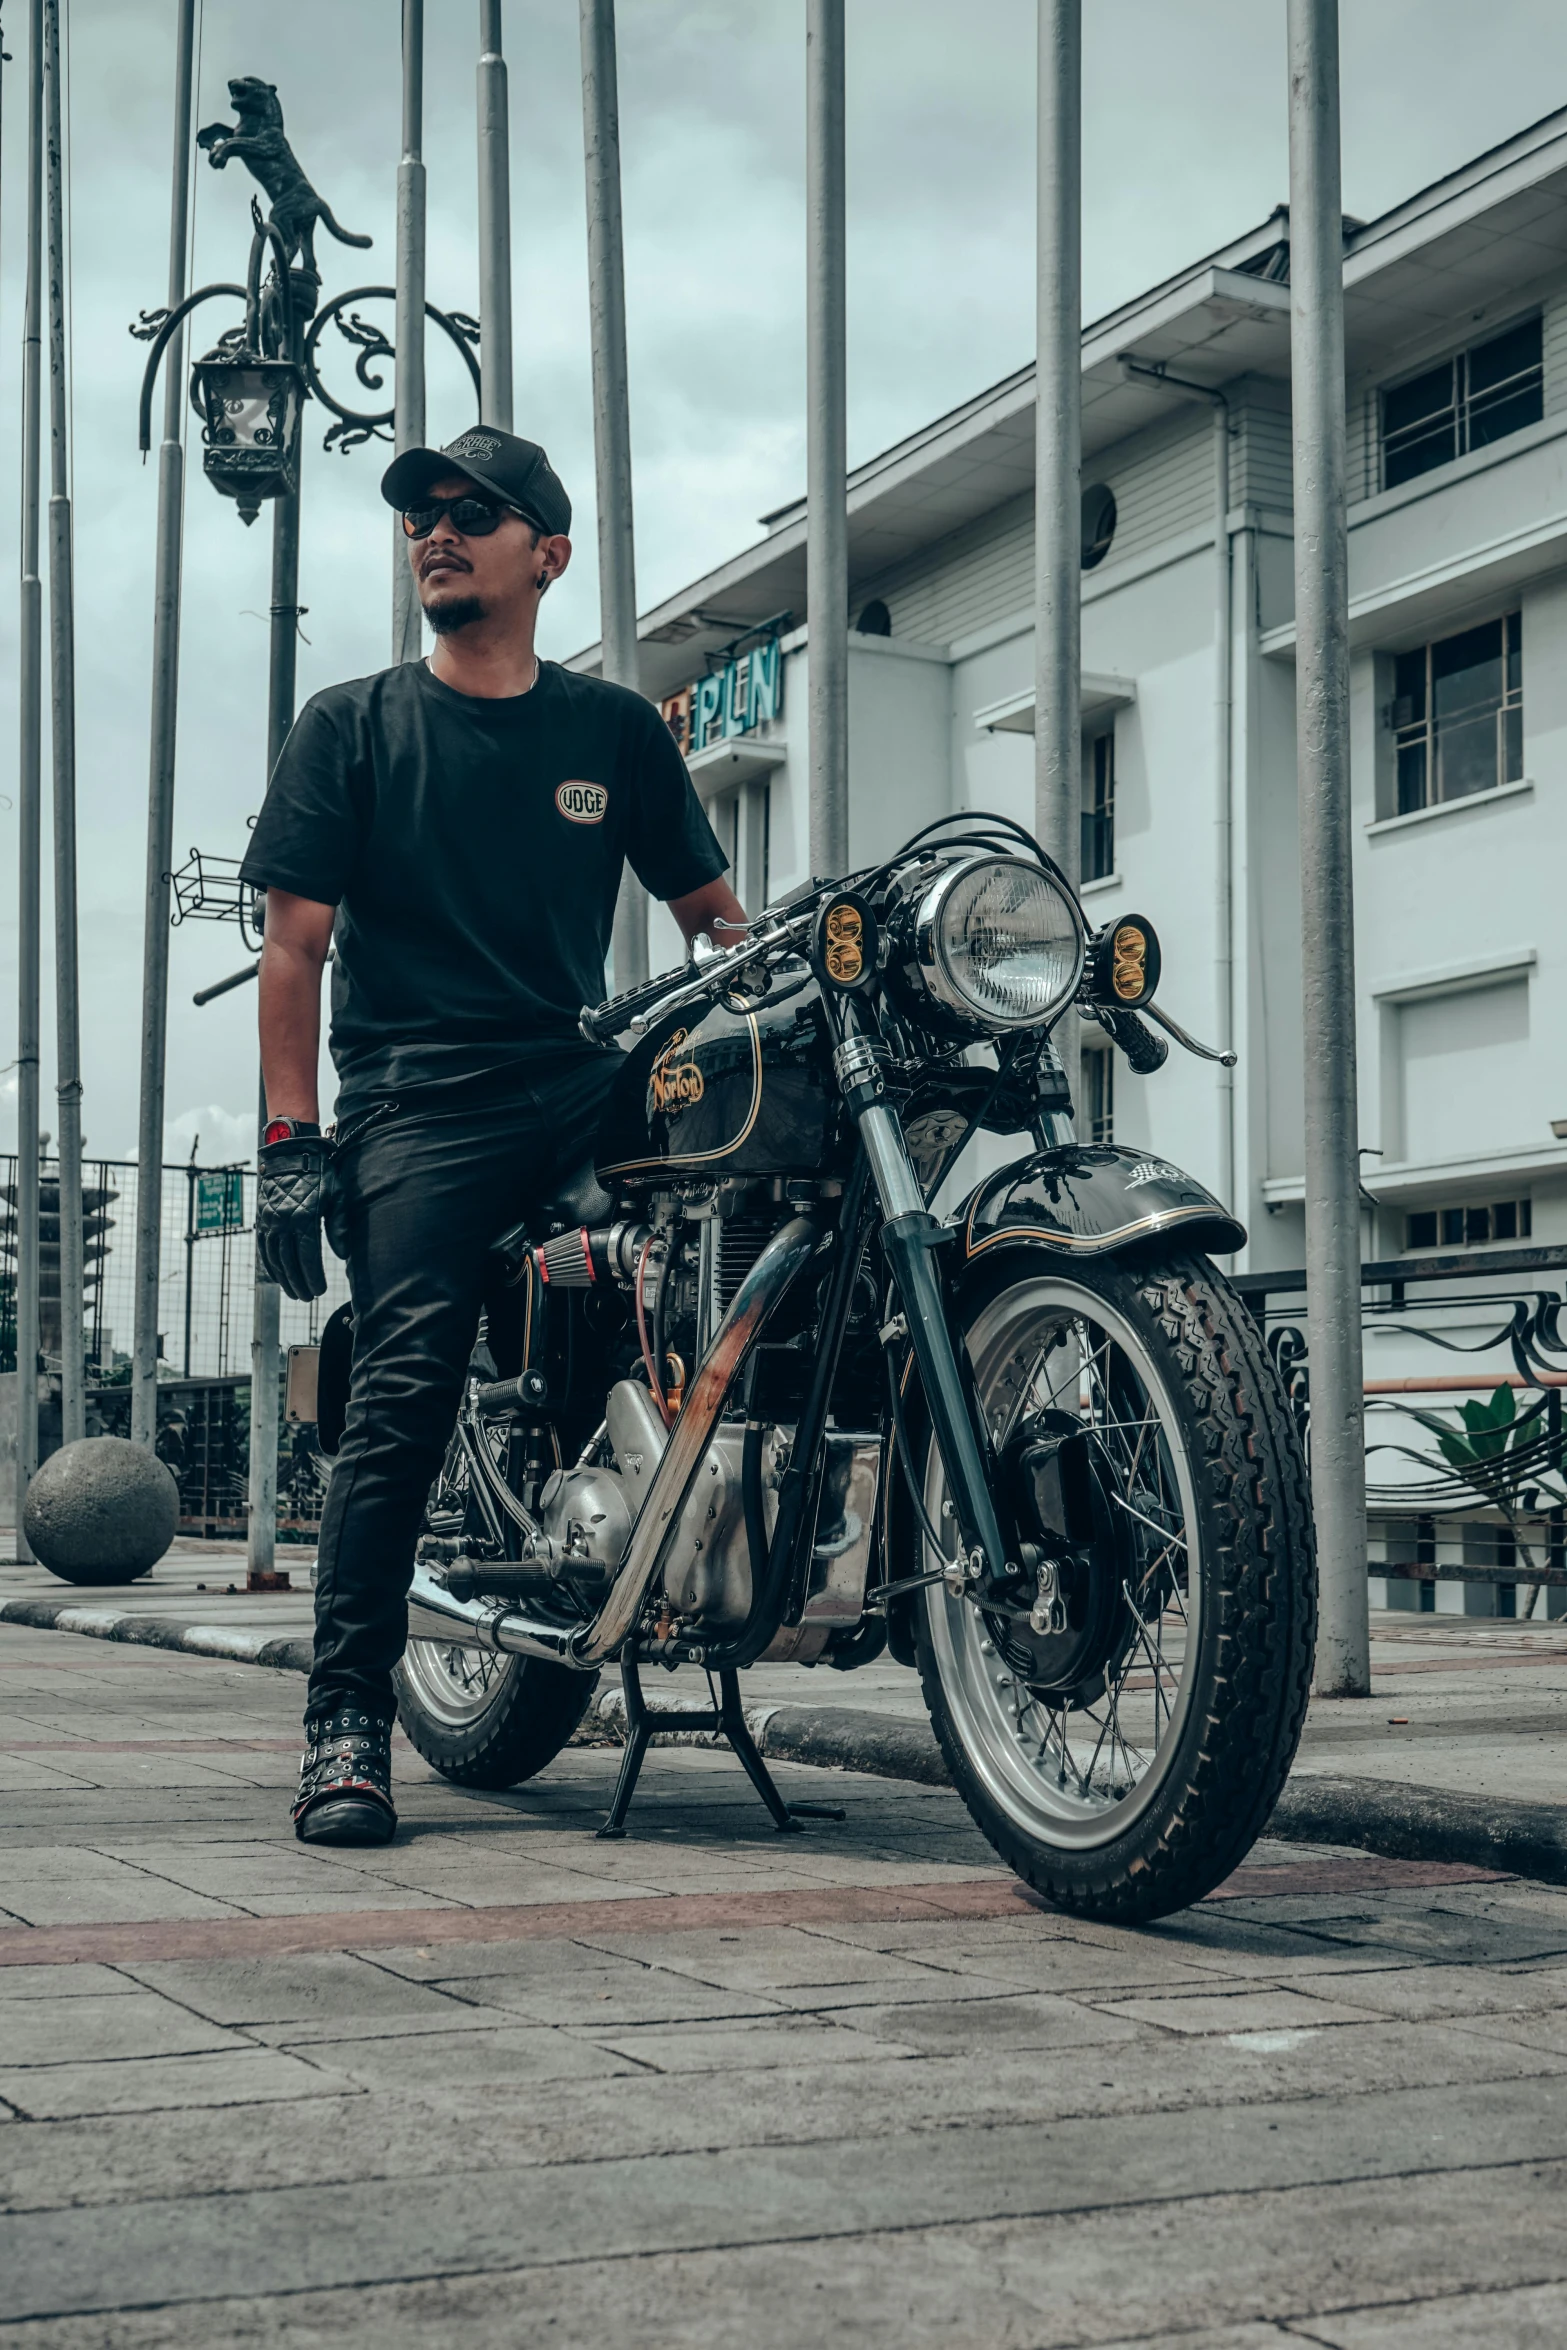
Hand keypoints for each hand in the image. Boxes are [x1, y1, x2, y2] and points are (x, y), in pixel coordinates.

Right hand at [256, 1133, 333, 1300]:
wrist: (291, 1151)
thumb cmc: (319, 1172)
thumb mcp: (336, 1195)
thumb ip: (339, 1226)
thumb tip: (342, 1255)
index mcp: (304, 1217)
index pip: (308, 1257)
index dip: (314, 1277)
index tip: (321, 1290)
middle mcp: (283, 1222)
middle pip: (290, 1262)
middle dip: (300, 1283)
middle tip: (309, 1297)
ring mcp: (270, 1220)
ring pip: (274, 1258)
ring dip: (284, 1279)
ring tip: (296, 1293)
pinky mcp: (262, 1218)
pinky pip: (263, 1247)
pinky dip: (270, 1265)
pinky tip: (278, 1276)